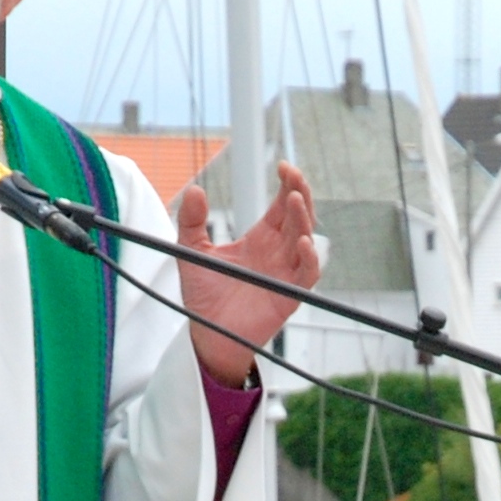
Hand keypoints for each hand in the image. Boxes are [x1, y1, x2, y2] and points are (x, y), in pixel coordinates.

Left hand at [175, 160, 319, 383]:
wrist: (207, 334)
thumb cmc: (204, 296)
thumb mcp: (191, 251)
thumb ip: (191, 221)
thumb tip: (194, 189)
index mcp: (261, 238)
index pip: (282, 206)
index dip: (288, 185)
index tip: (283, 166)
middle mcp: (279, 252)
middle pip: (299, 217)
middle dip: (300, 194)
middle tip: (293, 175)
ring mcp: (286, 273)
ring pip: (306, 240)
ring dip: (305, 219)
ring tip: (296, 200)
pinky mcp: (289, 296)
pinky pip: (307, 275)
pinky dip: (309, 259)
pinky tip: (304, 243)